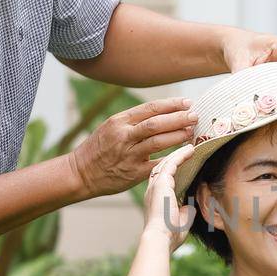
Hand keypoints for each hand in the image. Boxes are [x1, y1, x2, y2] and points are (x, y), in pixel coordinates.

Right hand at [69, 97, 197, 198]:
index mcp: (119, 121)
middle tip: (195, 116)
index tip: (188, 103)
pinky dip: (173, 158)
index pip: (150, 108)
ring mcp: (129, 154)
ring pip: (158, 142)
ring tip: (192, 131)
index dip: (172, 105)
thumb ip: (133, 120)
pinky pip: (158, 164)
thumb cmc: (99, 148)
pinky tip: (186, 153)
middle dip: (179, 118)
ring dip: (178, 135)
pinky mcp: (133, 173)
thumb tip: (163, 112)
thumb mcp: (111, 127)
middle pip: (157, 123)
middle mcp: (124, 136)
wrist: (81, 173)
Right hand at [141, 144, 197, 250]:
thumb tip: (191, 206)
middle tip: (187, 149)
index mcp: (155, 199)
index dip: (172, 170)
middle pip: (162, 167)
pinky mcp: (161, 182)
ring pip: (166, 162)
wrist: (160, 238)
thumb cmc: (170, 235)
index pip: (162, 179)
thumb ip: (185, 211)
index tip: (184, 164)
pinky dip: (181, 155)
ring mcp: (155, 185)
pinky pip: (171, 163)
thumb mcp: (180, 221)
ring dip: (178, 153)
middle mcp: (152, 190)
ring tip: (190, 146)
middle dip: (174, 157)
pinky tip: (190, 150)